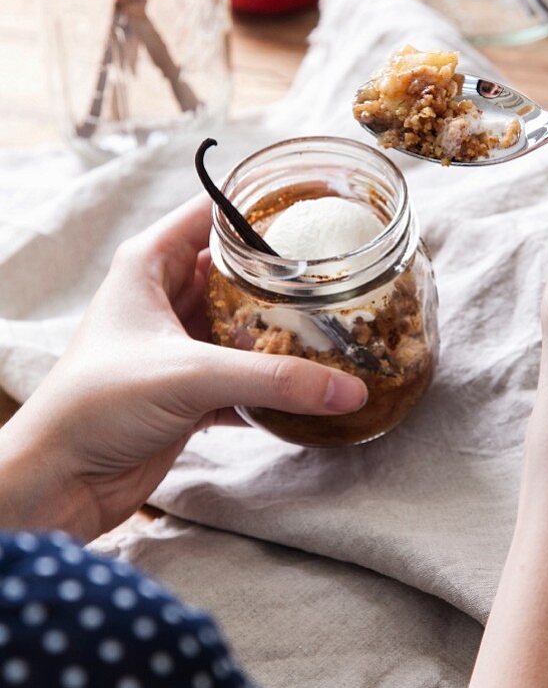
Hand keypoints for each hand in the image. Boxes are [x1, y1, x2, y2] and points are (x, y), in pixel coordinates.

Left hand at [0, 195, 366, 540]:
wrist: (59, 480)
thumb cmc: (95, 406)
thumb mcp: (189, 375)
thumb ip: (273, 379)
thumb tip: (348, 389)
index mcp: (149, 265)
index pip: (211, 213)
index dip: (259, 206)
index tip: (314, 209)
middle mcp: (164, 298)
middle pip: (236, 271)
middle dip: (283, 277)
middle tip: (339, 275)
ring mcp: (177, 347)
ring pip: (242, 326)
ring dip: (282, 334)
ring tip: (338, 327)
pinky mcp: (188, 392)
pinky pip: (243, 376)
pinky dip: (273, 383)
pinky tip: (311, 388)